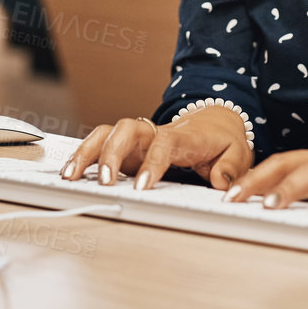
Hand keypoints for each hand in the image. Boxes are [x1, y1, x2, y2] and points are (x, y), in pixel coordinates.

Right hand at [60, 106, 252, 190]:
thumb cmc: (223, 140)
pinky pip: (100, 145)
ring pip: (105, 134)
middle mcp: (153, 132)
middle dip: (110, 154)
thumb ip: (231, 168)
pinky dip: (83, 156)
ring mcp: (137, 139)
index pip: (163, 143)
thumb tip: (221, 183)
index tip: (143, 186)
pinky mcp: (127, 149)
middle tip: (105, 182)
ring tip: (70, 177)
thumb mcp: (238, 153)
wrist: (214, 121)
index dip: (152, 163)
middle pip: (124, 130)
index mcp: (181, 135)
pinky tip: (71, 174)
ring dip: (86, 153)